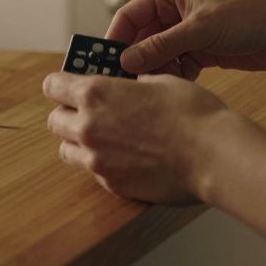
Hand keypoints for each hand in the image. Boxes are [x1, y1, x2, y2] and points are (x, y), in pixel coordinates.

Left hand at [43, 71, 231, 203]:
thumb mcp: (160, 81)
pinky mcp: (112, 185)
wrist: (212, 154)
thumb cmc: (192, 113)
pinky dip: (103, 163)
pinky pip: (94, 172)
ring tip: (104, 137)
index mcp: (96, 94)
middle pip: (55, 120)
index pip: (53, 85)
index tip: (68, 84)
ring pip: (67, 151)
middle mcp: (88, 127)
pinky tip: (127, 157)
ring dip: (78, 142)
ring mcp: (97, 160)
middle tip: (87, 111)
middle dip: (68, 114)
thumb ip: (132, 84)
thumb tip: (127, 85)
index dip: (61, 83)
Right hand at [107, 0, 265, 77]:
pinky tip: (173, 88)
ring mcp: (189, 31)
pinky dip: (173, 76)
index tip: (103, 61)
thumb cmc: (250, 15)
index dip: (115, 37)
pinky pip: (176, 65)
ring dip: (155, 71)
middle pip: (142, 37)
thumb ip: (161, 46)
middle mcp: (176, 10)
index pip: (130, 14)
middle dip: (134, 58)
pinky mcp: (201, 50)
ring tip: (151, 88)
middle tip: (122, 82)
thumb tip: (126, 61)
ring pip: (158, 54)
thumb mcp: (200, 30)